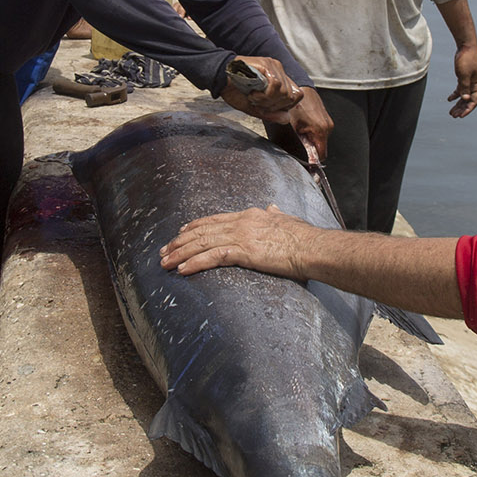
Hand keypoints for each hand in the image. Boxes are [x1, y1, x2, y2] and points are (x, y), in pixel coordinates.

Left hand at [160, 206, 320, 277]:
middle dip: (180, 242)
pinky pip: (213, 257)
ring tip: (165, 262)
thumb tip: (271, 207)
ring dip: (181, 253)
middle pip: (202, 231)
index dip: (194, 226)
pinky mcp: (244, 252)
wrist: (313, 246)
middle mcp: (241, 223)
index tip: (180, 233)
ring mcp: (241, 236)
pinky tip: (183, 269)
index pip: (214, 220)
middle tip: (164, 251)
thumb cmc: (304, 237)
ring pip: (202, 243)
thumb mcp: (286, 220)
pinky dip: (195, 263)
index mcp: (249, 216)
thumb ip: (275, 214)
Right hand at [219, 56, 302, 119]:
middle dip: (274, 105)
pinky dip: (264, 94)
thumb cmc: (235, 91)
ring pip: (284, 91)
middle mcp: (279, 71)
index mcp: (279, 80)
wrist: (220, 79)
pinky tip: (253, 93)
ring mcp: (274, 66)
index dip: (284, 106)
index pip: (297, 95)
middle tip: (257, 102)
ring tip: (254, 97)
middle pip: (291, 96)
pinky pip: (276, 84)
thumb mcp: (255, 108)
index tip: (267, 107)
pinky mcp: (267, 64)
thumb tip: (287, 118)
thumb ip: (271, 113)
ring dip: (267, 100)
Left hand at [285, 85, 331, 162]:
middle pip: (321, 148)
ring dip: (312, 140)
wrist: (301, 88)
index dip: (313, 160)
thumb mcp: (293, 127)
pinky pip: (321, 131)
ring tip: (300, 131)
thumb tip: (305, 157)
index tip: (306, 160)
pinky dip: (313, 132)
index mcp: (320, 130)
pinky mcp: (326, 118)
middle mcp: (328, 127)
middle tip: (299, 142)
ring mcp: (328, 122)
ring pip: (321, 139)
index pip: (322, 155)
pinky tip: (304, 125)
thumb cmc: (295, 106)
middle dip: (311, 149)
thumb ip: (301, 143)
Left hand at [447, 44, 476, 117]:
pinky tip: (449, 99)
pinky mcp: (465, 77)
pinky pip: (461, 89)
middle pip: (469, 101)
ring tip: (451, 112)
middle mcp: (476, 84)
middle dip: (461, 109)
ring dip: (458, 104)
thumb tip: (465, 99)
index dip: (468, 109)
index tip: (460, 116)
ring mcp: (471, 81)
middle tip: (453, 115)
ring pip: (465, 96)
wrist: (466, 46)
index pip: (474, 101)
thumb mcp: (464, 74)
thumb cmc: (466, 59)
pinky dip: (456, 95)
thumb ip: (464, 87)